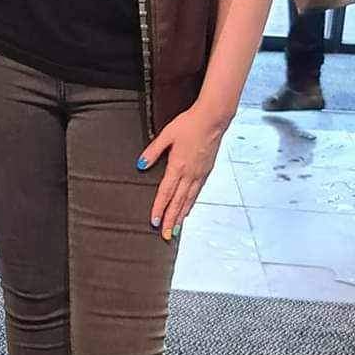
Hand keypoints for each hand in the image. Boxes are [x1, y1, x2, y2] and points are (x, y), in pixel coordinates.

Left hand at [138, 105, 225, 241]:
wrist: (213, 119)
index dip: (160, 208)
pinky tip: (188, 210)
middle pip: (178, 202)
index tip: (155, 222)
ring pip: (189, 200)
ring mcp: (200, 174)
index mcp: (178, 166)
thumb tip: (141, 164)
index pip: (166, 192)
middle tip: (166, 235)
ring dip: (181, 215)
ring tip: (176, 228)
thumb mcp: (166, 135)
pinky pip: (197, 192)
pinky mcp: (206, 171)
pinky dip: (191, 204)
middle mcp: (190, 173)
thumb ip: (153, 151)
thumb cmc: (190, 124)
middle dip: (171, 219)